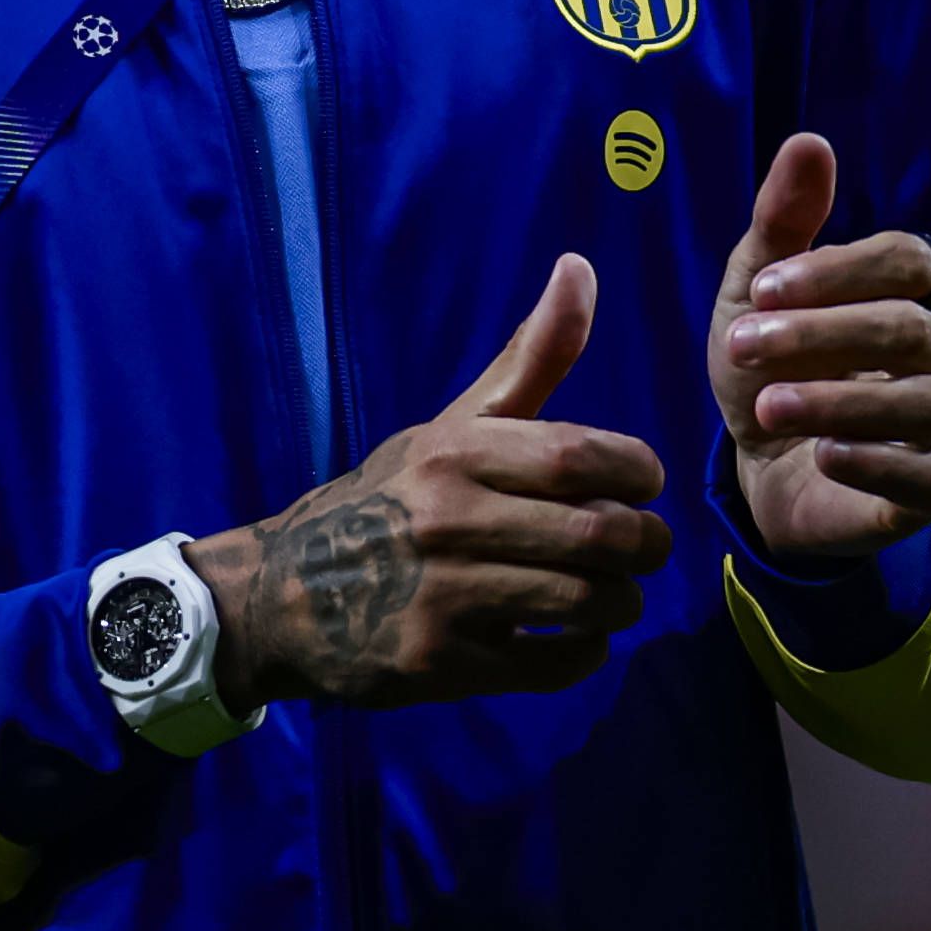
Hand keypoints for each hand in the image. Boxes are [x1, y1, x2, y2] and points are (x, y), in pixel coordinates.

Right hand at [191, 255, 673, 705]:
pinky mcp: (442, 664)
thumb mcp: (451, 426)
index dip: (636, 471)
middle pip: (599, 534)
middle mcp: (448, 520)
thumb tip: (581, 266)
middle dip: (647, 544)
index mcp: (456, 453)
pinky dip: (585, 651)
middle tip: (645, 548)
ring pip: (587, 601)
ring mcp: (444, 597)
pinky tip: (573, 636)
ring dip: (622, 600)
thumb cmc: (390, 499)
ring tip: (613, 592)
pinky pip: (555, 663)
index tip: (643, 484)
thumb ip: (530, 357)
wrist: (283, 595)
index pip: (580, 456)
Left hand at [710, 132, 930, 563]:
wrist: (761, 465)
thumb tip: (809, 141)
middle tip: (742, 347)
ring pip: (926, 401)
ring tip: (768, 408)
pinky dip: (876, 462)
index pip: (909, 260)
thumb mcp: (757, 291)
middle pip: (913, 329)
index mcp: (915, 290)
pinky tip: (821, 454)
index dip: (839, 270)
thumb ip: (783, 220)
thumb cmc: (771, 362)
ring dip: (841, 401)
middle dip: (822, 335)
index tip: (763, 288)